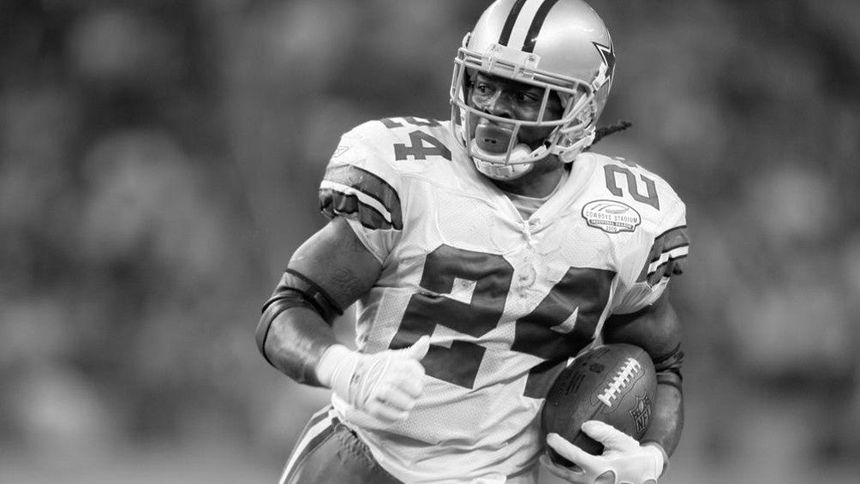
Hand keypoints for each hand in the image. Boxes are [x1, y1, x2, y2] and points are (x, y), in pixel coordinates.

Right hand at [316, 336, 428, 424]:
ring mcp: (374, 389)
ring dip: (405, 404)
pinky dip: (395, 416)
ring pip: (393, 397)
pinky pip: (382, 411)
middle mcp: (382, 374)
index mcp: (392, 362)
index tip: (418, 381)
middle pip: (404, 383)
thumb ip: (414, 351)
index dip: (419, 377)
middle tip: (415, 395)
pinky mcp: (368, 403)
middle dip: (414, 392)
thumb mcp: (398, 358)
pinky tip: (402, 415)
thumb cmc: (382, 367)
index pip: (411, 368)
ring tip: (408, 406)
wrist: (355, 376)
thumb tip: (426, 339)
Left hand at [542, 421, 664, 483]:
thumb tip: (584, 425)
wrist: (646, 473)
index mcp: (599, 469)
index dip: (560, 446)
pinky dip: (569, 472)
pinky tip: (564, 463)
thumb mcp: (621, 441)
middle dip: (552, 466)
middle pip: (566, 475)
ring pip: (570, 479)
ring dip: (558, 470)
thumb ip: (603, 432)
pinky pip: (578, 480)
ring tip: (547, 459)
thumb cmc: (633, 455)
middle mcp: (594, 480)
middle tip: (542, 455)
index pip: (574, 457)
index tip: (550, 437)